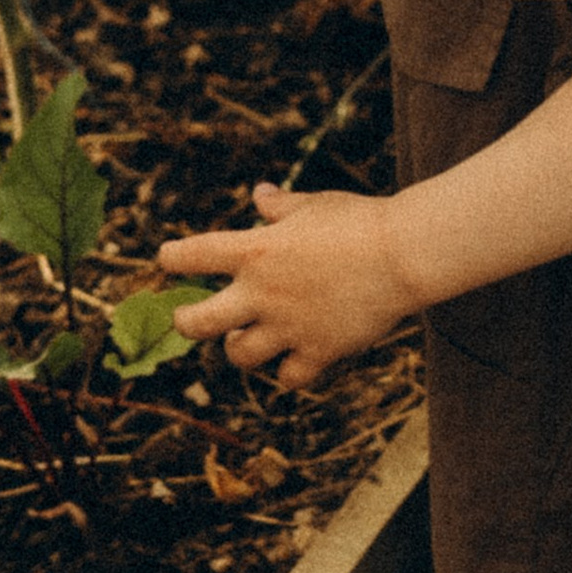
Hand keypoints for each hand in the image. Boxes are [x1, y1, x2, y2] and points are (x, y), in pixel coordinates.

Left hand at [158, 188, 415, 386]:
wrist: (404, 254)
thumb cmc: (360, 220)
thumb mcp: (315, 204)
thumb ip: (281, 207)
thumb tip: (260, 196)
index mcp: (255, 250)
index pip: (192, 255)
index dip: (172, 258)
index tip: (167, 260)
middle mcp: (262, 292)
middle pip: (198, 323)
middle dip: (185, 323)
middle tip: (188, 320)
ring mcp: (288, 326)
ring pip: (240, 356)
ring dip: (239, 347)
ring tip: (248, 338)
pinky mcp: (318, 350)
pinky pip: (289, 376)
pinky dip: (288, 371)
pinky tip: (294, 359)